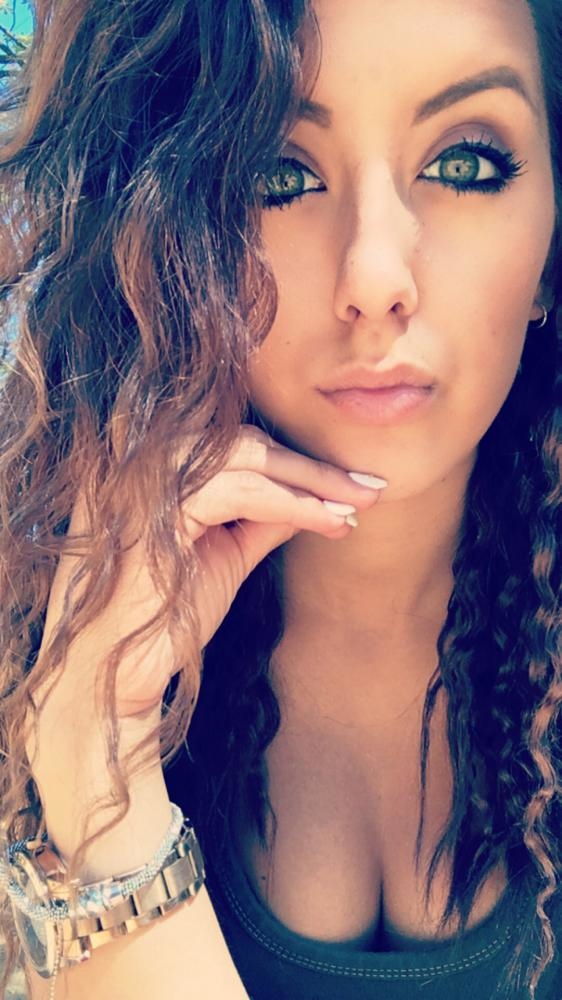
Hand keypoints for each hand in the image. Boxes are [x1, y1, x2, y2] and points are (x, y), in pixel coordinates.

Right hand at [37, 426, 384, 716]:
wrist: (113, 672)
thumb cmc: (164, 613)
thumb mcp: (225, 551)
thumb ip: (263, 514)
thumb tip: (316, 493)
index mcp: (145, 460)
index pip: (229, 440)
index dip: (291, 456)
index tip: (346, 479)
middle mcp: (132, 455)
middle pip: (241, 440)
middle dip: (311, 465)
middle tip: (370, 486)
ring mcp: (137, 476)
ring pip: (246, 457)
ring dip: (312, 481)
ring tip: (360, 504)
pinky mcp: (152, 508)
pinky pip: (241, 491)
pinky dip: (294, 504)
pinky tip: (332, 522)